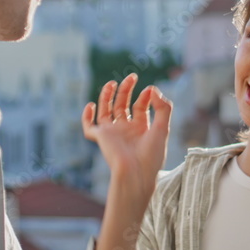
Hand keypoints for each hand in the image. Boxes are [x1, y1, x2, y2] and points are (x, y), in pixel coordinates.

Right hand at [81, 73, 172, 204]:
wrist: (136, 173)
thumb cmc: (152, 155)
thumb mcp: (163, 128)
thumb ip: (163, 107)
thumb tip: (152, 89)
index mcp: (141, 129)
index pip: (140, 107)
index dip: (145, 97)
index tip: (149, 90)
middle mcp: (126, 129)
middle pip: (123, 105)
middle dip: (126, 90)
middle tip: (132, 77)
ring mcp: (113, 133)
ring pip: (106, 110)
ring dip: (107, 96)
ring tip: (112, 83)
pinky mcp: (101, 137)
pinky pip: (89, 126)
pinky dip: (86, 116)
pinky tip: (91, 105)